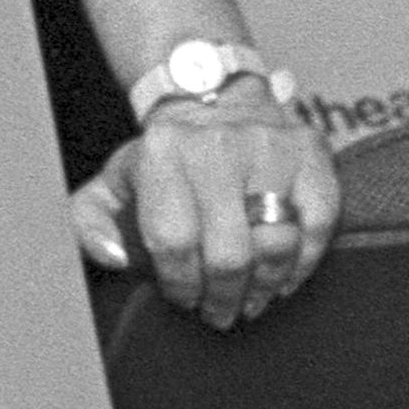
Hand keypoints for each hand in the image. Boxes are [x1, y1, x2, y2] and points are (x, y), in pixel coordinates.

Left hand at [70, 95, 342, 331]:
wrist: (216, 97)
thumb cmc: (165, 156)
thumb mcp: (113, 183)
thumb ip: (89, 223)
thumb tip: (113, 256)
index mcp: (162, 151)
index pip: (173, 242)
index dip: (180, 284)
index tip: (184, 297)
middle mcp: (217, 144)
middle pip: (228, 253)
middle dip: (224, 297)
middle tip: (221, 310)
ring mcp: (269, 145)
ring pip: (277, 243)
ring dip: (264, 286)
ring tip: (252, 298)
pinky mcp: (310, 151)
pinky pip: (318, 222)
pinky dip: (305, 259)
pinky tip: (285, 274)